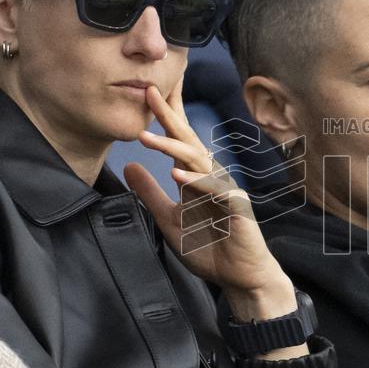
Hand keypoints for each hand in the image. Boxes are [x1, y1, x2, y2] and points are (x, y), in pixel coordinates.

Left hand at [123, 79, 299, 336]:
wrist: (240, 276)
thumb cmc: (210, 247)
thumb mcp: (169, 219)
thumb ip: (150, 193)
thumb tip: (128, 165)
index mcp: (195, 176)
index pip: (178, 140)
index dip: (164, 116)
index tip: (147, 91)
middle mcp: (211, 176)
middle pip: (188, 140)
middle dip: (168, 115)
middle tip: (149, 91)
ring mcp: (225, 189)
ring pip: (198, 161)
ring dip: (172, 147)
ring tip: (147, 137)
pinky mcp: (236, 208)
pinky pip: (215, 190)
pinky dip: (196, 181)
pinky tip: (177, 175)